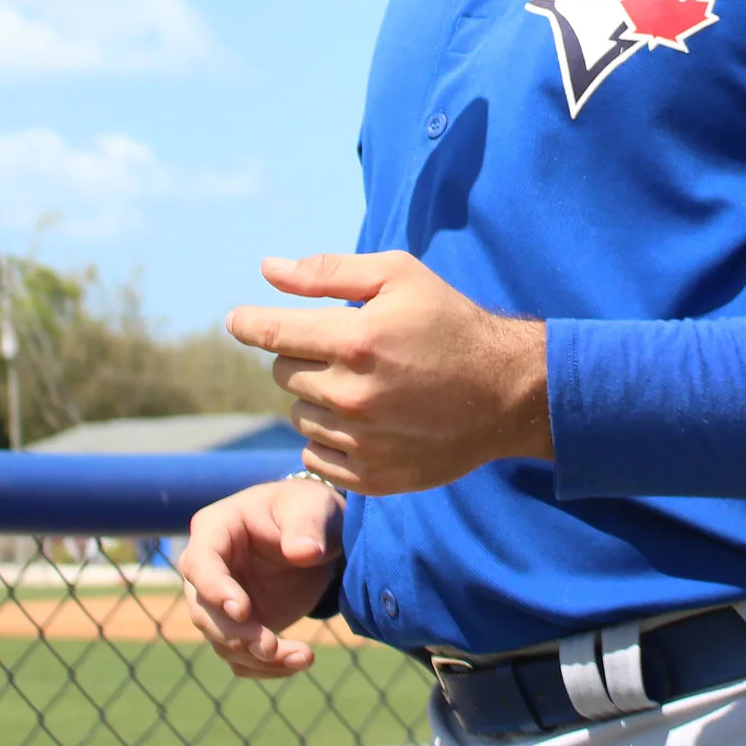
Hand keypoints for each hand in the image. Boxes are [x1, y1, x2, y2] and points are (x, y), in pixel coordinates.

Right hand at [178, 477, 343, 679]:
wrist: (318, 533)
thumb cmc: (306, 508)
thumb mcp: (311, 506)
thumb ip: (306, 527)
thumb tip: (304, 553)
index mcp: (215, 529)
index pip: (201, 564)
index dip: (216, 589)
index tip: (242, 610)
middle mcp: (208, 570)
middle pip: (205, 611)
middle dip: (235, 634)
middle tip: (270, 647)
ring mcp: (221, 602)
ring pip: (222, 640)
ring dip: (256, 657)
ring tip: (301, 658)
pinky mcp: (241, 626)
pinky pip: (242, 656)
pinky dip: (266, 667)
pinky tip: (298, 663)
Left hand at [227, 250, 551, 495]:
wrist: (507, 391)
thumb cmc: (450, 323)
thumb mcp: (400, 276)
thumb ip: (328, 272)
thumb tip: (266, 269)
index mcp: (355, 340)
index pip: (272, 333)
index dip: (249, 323)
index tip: (239, 320)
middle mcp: (352, 395)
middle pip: (284, 374)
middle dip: (303, 356)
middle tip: (344, 350)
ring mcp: (361, 441)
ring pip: (299, 416)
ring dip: (318, 398)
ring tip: (363, 385)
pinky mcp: (372, 477)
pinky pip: (314, 457)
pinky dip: (329, 438)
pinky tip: (366, 420)